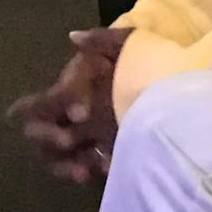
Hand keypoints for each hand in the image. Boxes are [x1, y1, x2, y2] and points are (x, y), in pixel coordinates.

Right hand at [8, 27, 129, 183]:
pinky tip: (110, 170)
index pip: (44, 98)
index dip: (56, 104)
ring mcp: (86, 141)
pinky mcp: (104, 159)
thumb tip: (75, 38)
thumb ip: (102, 40)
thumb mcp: (128, 45)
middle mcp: (70, 117)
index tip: (81, 113)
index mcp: (71, 88)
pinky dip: (94, 173)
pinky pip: (88, 172)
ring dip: (66, 164)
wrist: (174, 89)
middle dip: (48, 137)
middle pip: (38, 132)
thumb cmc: (144, 62)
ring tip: (83, 170)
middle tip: (67, 141)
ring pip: (57, 159)